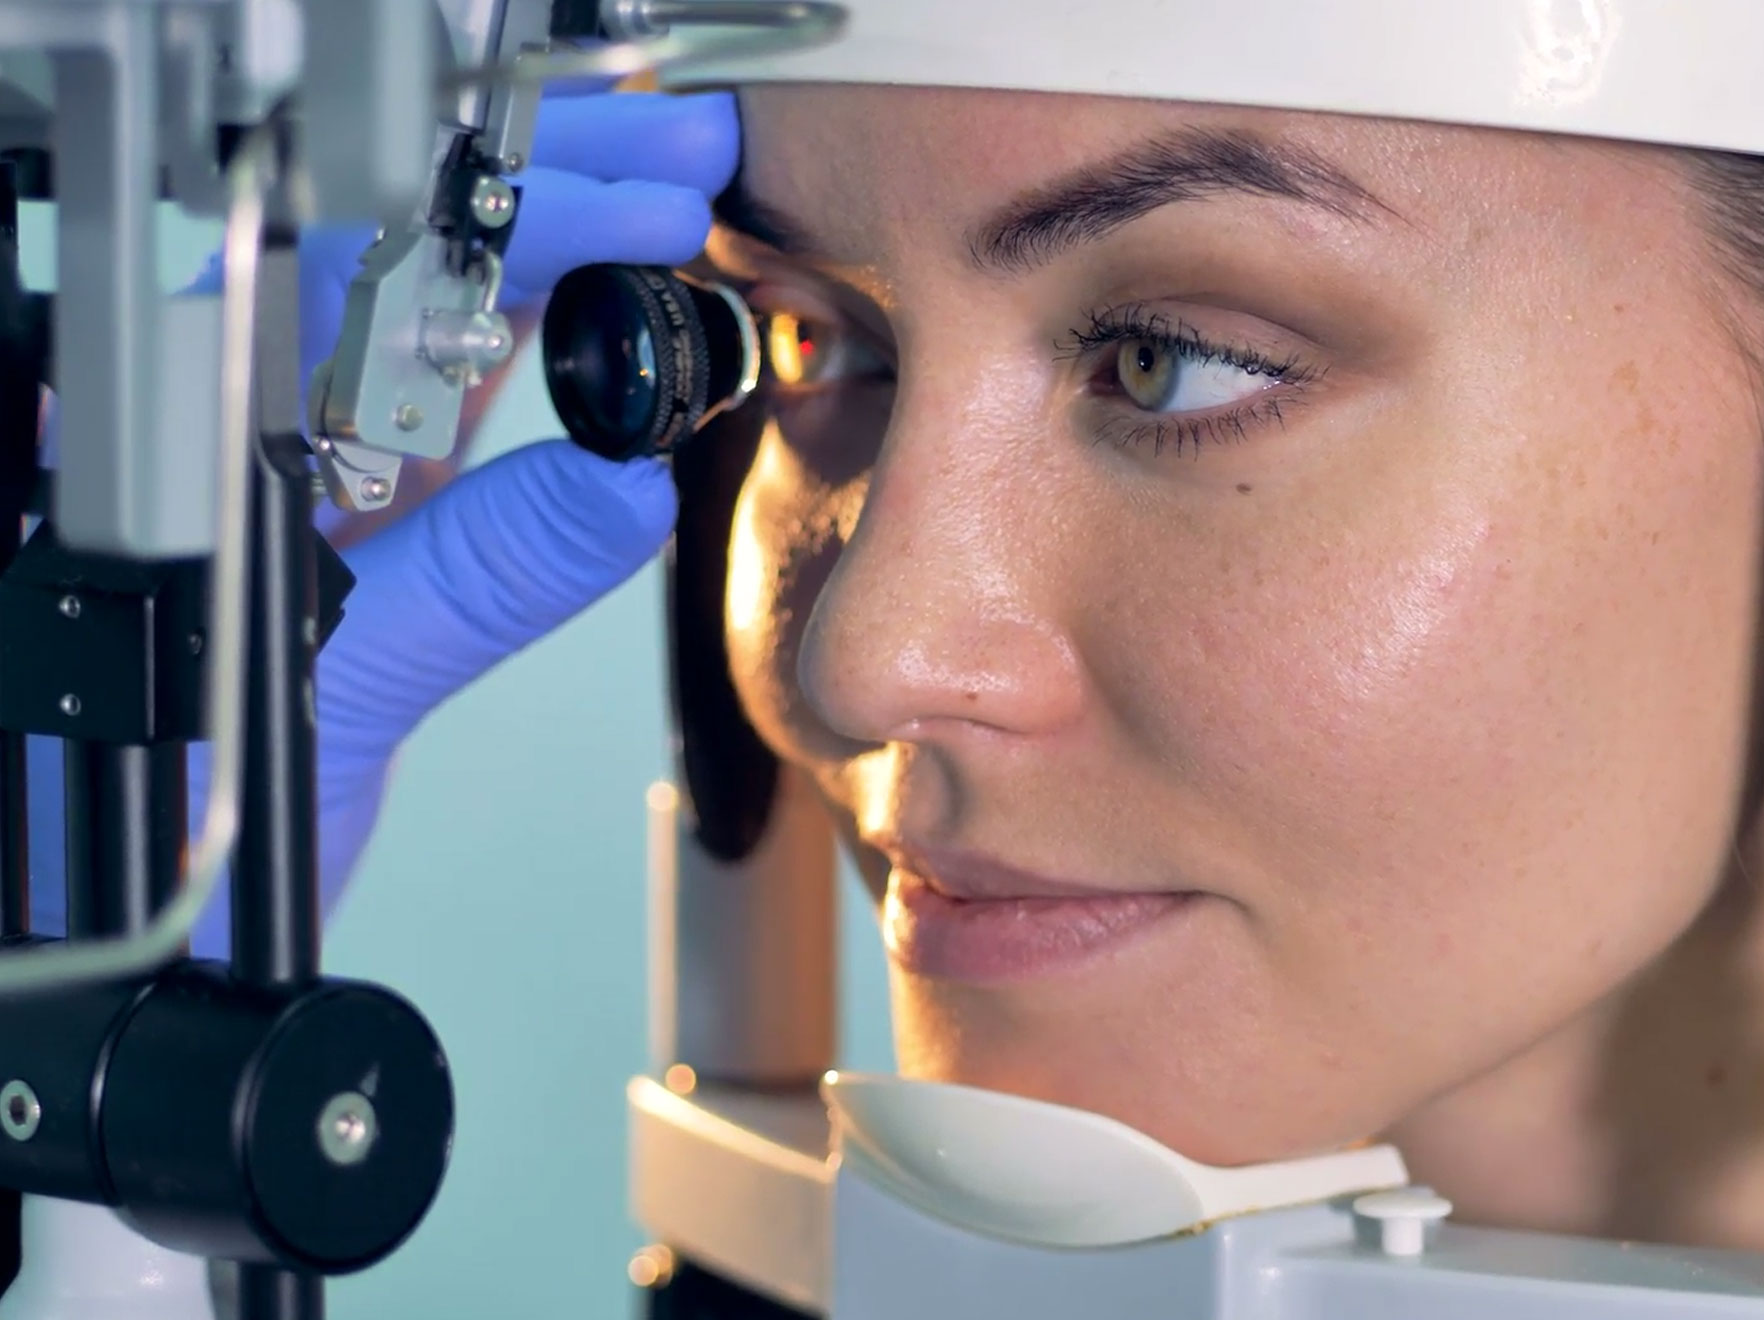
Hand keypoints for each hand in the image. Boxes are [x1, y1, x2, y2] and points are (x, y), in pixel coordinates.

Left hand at [27, 90, 739, 955]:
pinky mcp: (360, 537)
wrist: (129, 947)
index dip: (511, 215)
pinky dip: (551, 374)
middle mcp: (250, 434)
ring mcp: (308, 480)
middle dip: (551, 198)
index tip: (633, 208)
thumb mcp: (322, 697)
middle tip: (679, 164)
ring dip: (564, 267)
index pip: (364, 264)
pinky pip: (461, 421)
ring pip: (439, 329)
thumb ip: (472, 581)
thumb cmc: (137, 839)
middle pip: (405, 263)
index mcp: (203, 433)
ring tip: (672, 212)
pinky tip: (619, 337)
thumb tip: (619, 480)